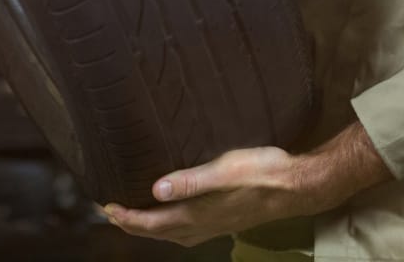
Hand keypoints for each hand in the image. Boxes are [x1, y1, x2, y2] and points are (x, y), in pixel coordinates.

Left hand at [102, 123, 389, 246]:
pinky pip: (188, 230)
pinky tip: (175, 214)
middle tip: (111, 212)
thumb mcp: (225, 170)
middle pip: (158, 231)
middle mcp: (202, 225)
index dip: (126, 217)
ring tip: (135, 215)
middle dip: (132, 224)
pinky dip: (171, 226)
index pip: (152, 222)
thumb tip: (155, 190)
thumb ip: (190, 181)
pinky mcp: (225, 220)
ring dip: (151, 226)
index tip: (106, 207)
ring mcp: (215, 226)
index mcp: (197, 215)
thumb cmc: (263, 173)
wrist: (298, 185)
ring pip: (173, 234)